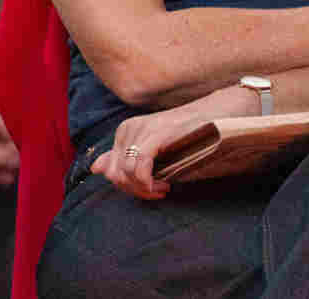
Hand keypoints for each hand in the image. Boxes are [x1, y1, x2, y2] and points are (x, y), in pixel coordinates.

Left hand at [91, 85, 255, 199]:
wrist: (213, 116)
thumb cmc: (186, 136)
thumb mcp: (152, 150)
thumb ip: (122, 159)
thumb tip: (95, 169)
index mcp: (123, 132)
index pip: (110, 171)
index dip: (127, 188)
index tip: (149, 191)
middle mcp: (127, 129)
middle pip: (116, 174)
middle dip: (135, 191)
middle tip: (157, 192)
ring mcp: (140, 130)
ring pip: (126, 174)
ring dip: (144, 189)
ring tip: (163, 188)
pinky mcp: (155, 135)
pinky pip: (138, 167)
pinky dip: (147, 182)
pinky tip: (164, 185)